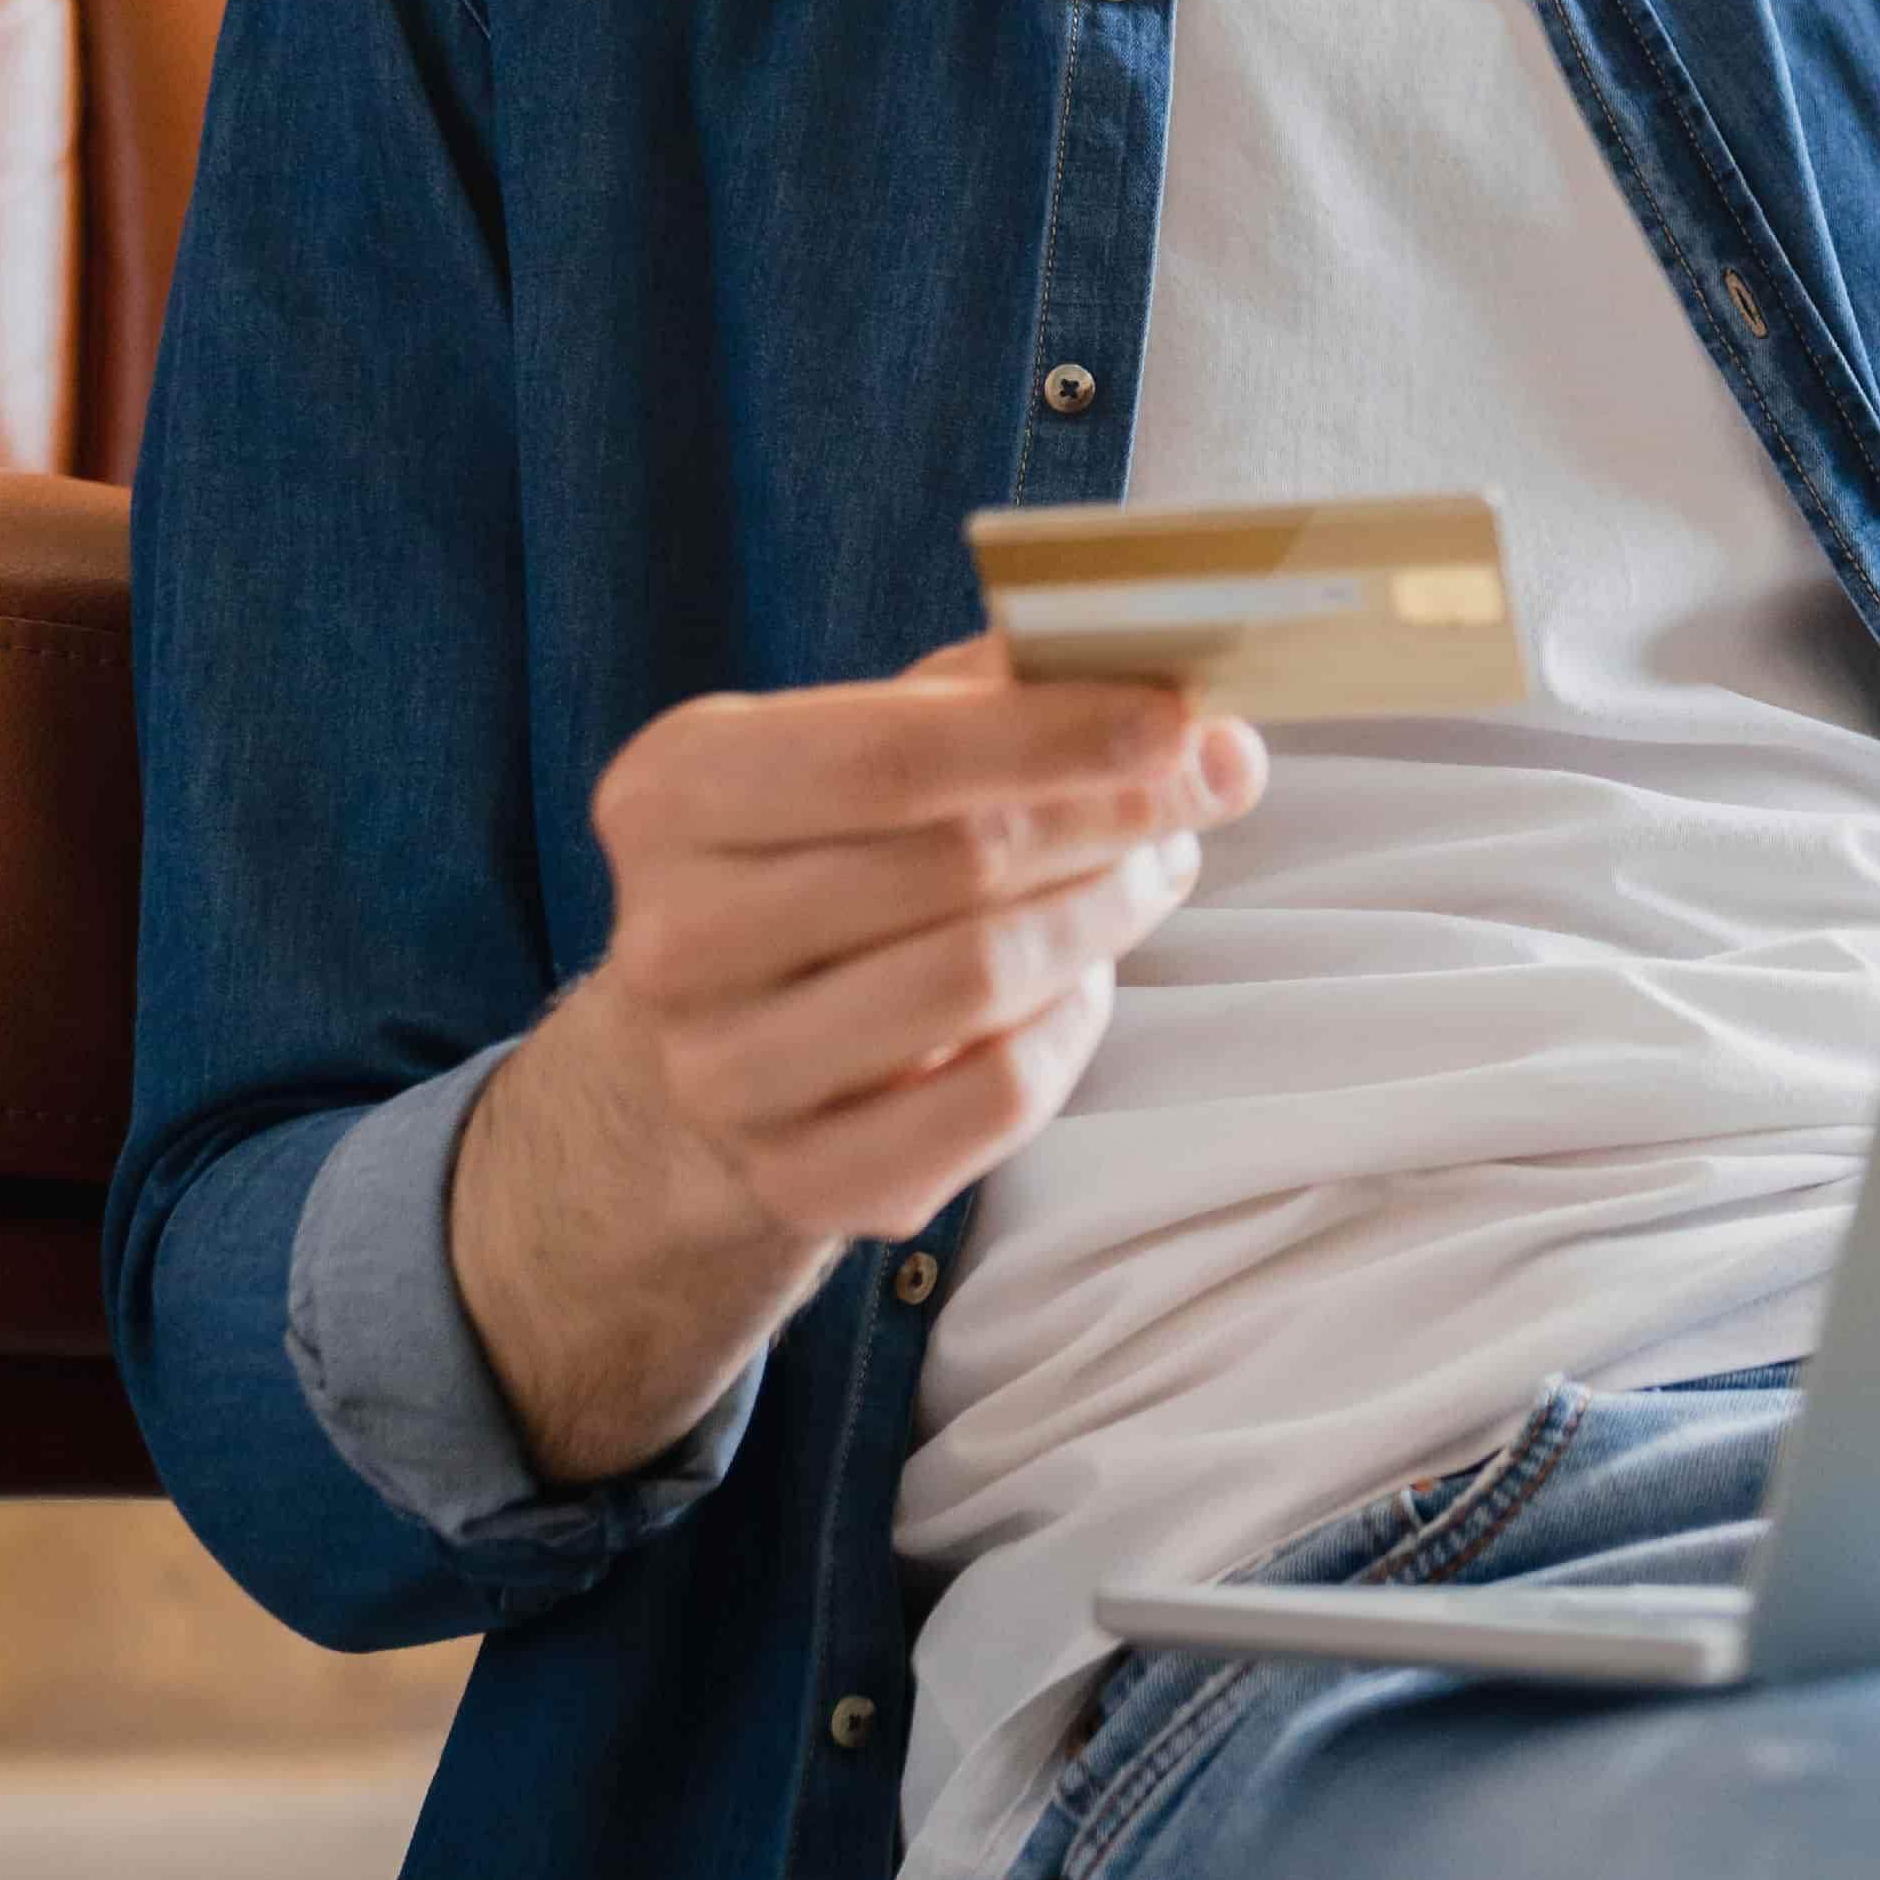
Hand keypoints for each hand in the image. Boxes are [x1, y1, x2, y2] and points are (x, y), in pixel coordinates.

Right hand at [450, 638, 1267, 1480]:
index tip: (1180, 716)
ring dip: (1105, 912)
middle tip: (1206, 783)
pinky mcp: (800, 1179)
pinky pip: (996, 1095)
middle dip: (1113, 814)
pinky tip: (1087, 979)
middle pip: (955, 864)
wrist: (721, 1041)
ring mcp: (725, 1076)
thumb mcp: (870, 743)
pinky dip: (1073, 1024)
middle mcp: (674, 941)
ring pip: (980, 978)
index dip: (1054, 735)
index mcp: (673, 795)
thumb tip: (1187, 715)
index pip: (890, 754)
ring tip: (1153, 868)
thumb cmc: (829, 857)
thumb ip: (1005, 700)